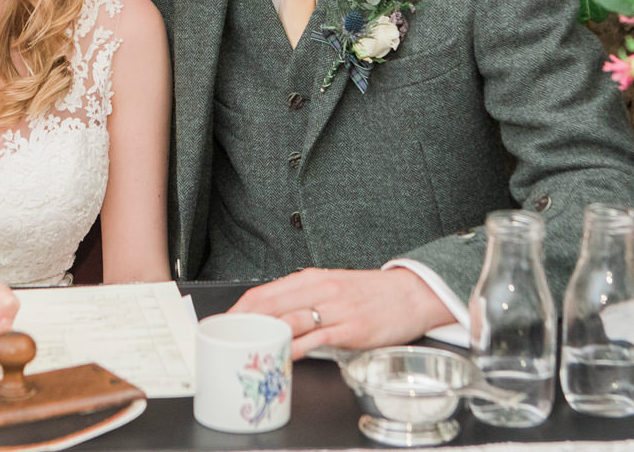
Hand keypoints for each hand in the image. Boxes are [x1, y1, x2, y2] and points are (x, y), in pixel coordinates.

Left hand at [228, 267, 453, 359]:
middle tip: (225, 342)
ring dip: (265, 337)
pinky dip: (297, 348)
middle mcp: (320, 290)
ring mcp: (336, 309)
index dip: (238, 310)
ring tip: (246, 351)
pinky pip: (317, 340)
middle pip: (270, 307)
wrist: (411, 294)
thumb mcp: (331, 287)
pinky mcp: (352, 329)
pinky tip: (284, 355)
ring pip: (290, 322)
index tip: (222, 324)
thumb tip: (272, 317)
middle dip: (243, 326)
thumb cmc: (369, 294)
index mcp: (311, 279)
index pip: (264, 293)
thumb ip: (302, 299)